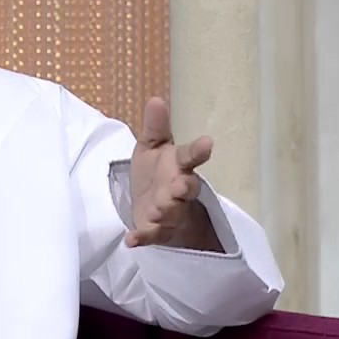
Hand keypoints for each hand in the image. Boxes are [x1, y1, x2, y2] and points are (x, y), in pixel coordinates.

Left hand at [125, 97, 222, 251]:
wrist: (152, 208)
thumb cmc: (157, 174)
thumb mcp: (152, 147)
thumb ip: (155, 127)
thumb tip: (155, 99)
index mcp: (179, 166)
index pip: (191, 156)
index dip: (199, 150)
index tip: (207, 143)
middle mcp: (179, 190)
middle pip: (186, 189)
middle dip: (183, 188)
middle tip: (178, 187)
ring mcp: (170, 213)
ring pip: (172, 214)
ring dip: (165, 212)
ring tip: (156, 210)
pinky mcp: (157, 232)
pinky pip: (152, 236)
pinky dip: (142, 238)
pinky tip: (131, 240)